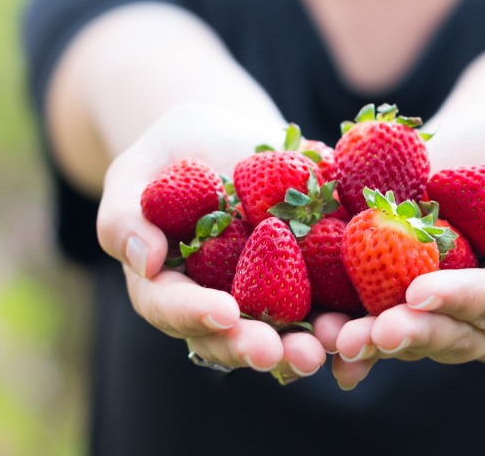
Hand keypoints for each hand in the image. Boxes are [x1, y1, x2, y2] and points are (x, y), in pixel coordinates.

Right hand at [95, 103, 328, 381]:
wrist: (231, 131)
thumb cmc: (172, 150)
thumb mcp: (137, 171)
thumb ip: (124, 215)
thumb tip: (143, 260)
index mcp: (167, 287)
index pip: (174, 309)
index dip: (197, 315)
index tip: (224, 313)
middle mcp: (216, 303)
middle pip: (230, 336)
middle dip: (255, 347)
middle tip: (279, 354)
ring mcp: (264, 293)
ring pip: (281, 332)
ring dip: (303, 344)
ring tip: (326, 346)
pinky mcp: (308, 276)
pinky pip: (326, 301)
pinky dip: (342, 313)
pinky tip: (360, 317)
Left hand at [317, 115, 484, 388]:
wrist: (476, 149)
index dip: (458, 299)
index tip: (420, 291)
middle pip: (448, 334)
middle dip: (408, 333)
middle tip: (371, 331)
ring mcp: (440, 320)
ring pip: (406, 339)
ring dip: (368, 341)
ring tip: (333, 336)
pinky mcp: (397, 307)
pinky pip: (372, 327)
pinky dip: (344, 333)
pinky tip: (316, 337)